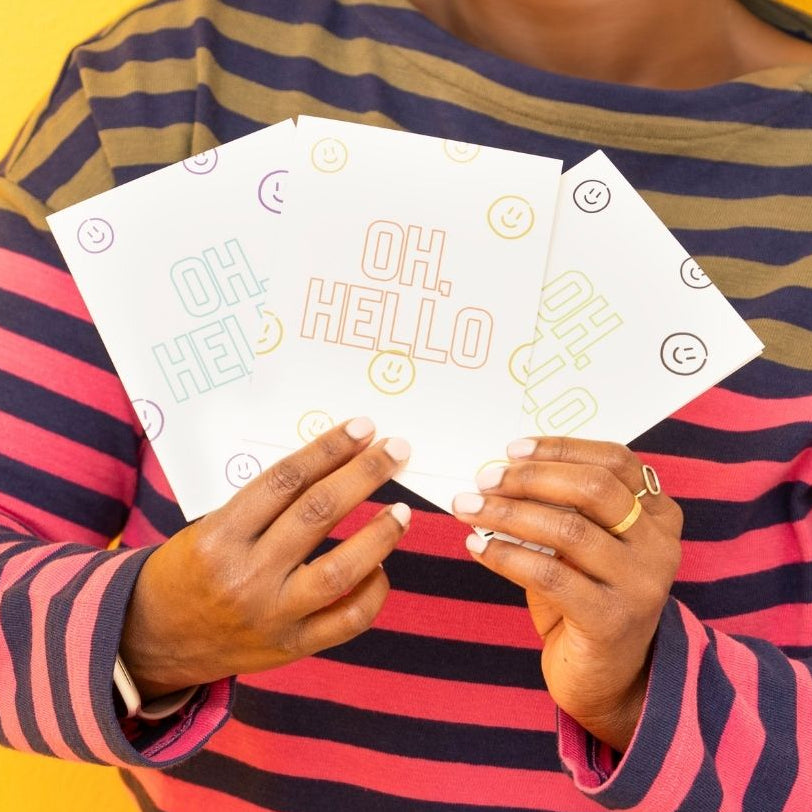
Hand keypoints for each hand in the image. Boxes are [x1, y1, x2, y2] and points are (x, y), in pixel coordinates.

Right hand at [119, 418, 410, 701]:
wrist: (151, 640)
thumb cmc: (187, 570)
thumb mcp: (208, 527)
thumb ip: (263, 506)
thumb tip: (333, 467)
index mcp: (219, 535)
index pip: (285, 480)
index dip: (329, 449)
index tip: (363, 428)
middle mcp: (245, 574)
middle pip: (317, 514)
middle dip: (364, 475)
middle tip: (396, 450)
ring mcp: (271, 615)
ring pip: (340, 570)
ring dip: (379, 535)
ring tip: (402, 510)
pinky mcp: (290, 647)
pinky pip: (347, 621)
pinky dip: (373, 592)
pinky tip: (381, 567)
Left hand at [452, 437, 681, 751]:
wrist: (608, 677)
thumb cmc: (586, 595)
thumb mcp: (584, 544)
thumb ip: (564, 506)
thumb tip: (502, 469)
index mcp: (658, 514)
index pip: (615, 461)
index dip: (562, 448)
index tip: (511, 448)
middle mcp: (659, 544)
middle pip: (594, 489)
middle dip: (531, 478)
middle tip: (484, 479)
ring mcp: (640, 584)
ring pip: (567, 530)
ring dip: (507, 514)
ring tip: (468, 508)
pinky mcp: (611, 620)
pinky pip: (549, 575)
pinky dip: (505, 555)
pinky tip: (476, 546)